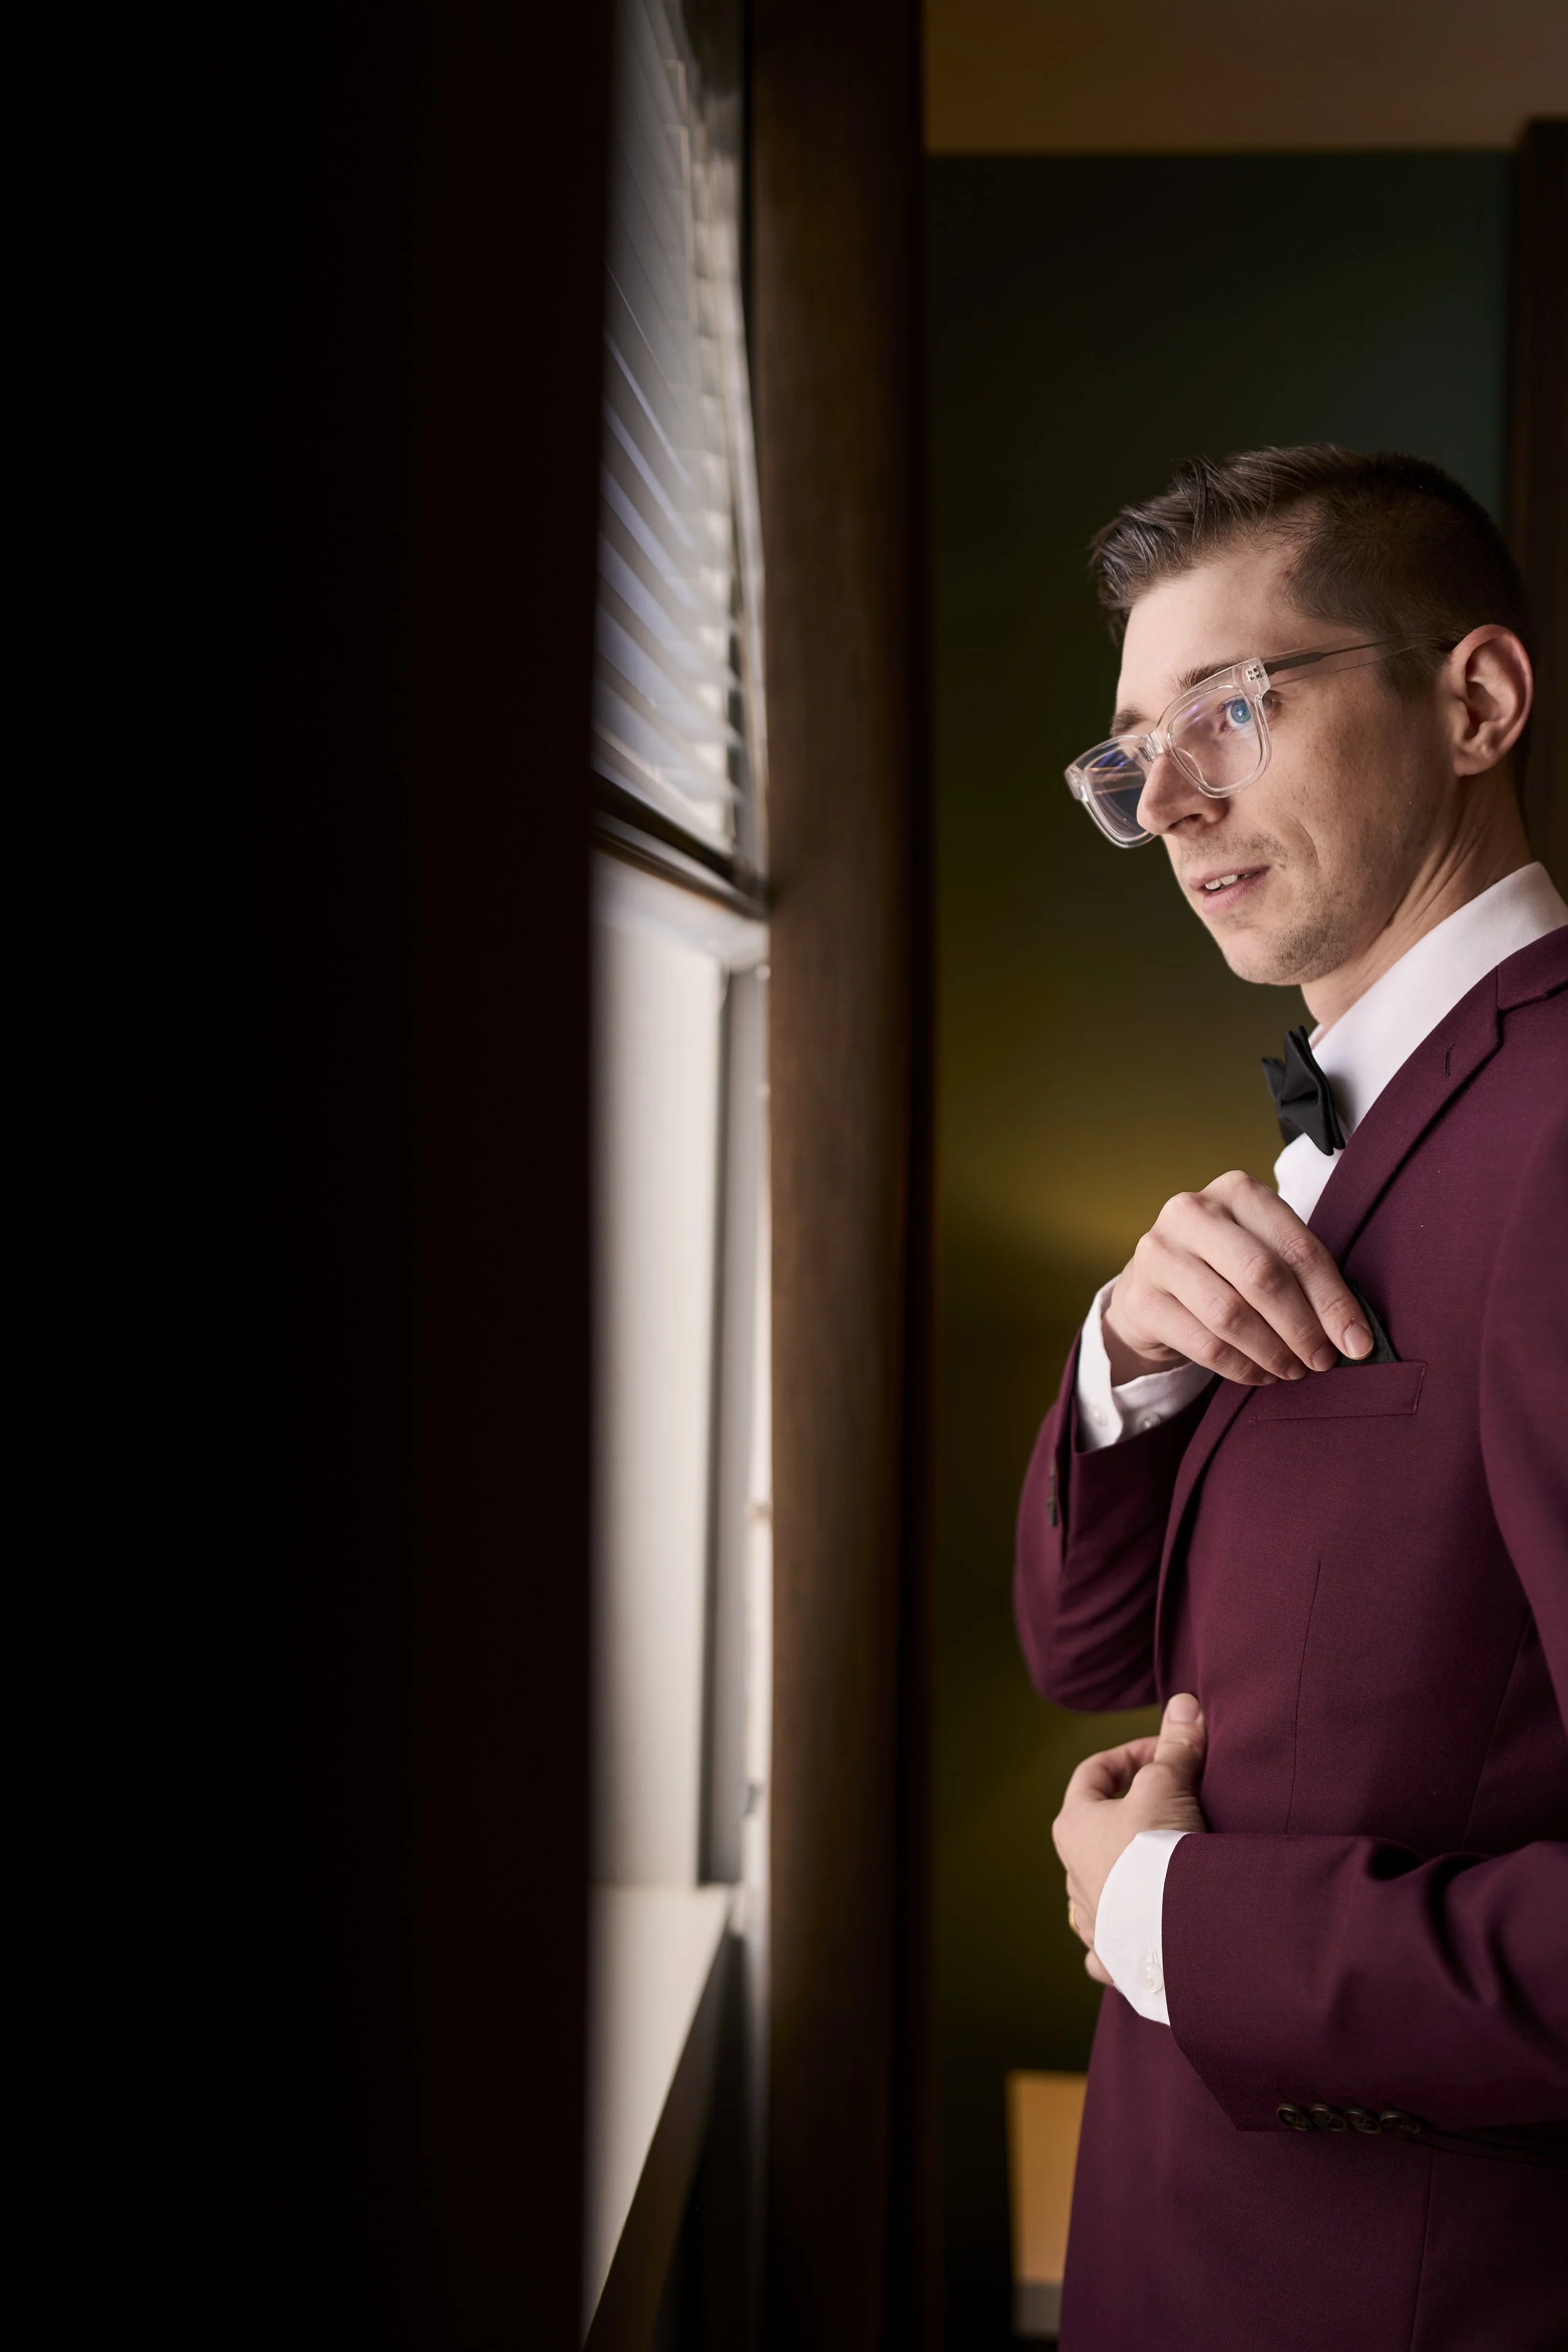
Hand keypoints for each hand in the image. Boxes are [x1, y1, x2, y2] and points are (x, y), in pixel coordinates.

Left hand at [1054, 1694, 1207, 1981]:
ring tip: (1165, 1865)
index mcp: (1074, 1826)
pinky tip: (1141, 1931)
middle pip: (1096, 1829)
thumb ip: (1175, 1747)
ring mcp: (1093, 1917)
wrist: (1171, 1928)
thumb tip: (1184, 1704)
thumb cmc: (1157, 1849)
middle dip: (1134, 1812)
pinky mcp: (1116, 1955)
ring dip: (1126, 1873)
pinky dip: (1126, 1933)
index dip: (1130, 1755)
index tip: (1167, 1753)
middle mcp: (1073, 1872)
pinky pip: (1112, 1942)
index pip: (1093, 1774)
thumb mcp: (1167, 1785)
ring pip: (1100, 1886)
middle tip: (1176, 1803)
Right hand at [1102, 1169, 1371, 1386]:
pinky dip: (1241, 1367)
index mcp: (1237, 1191)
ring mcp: (1158, 1253)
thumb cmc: (1225, 1267)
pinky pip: (1204, 1344)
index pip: (1297, 1247)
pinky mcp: (1140, 1299)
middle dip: (1302, 1327)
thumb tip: (1356, 1338)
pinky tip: (1261, 1374)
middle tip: (1323, 1359)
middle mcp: (1192, 1212)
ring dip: (1273, 1351)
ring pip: (1231, 1314)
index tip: (1357, 1341)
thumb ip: (1306, 1279)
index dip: (1332, 1299)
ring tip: (1294, 1369)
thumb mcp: (1265, 1251)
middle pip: (1262, 1276)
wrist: (1152, 1285)